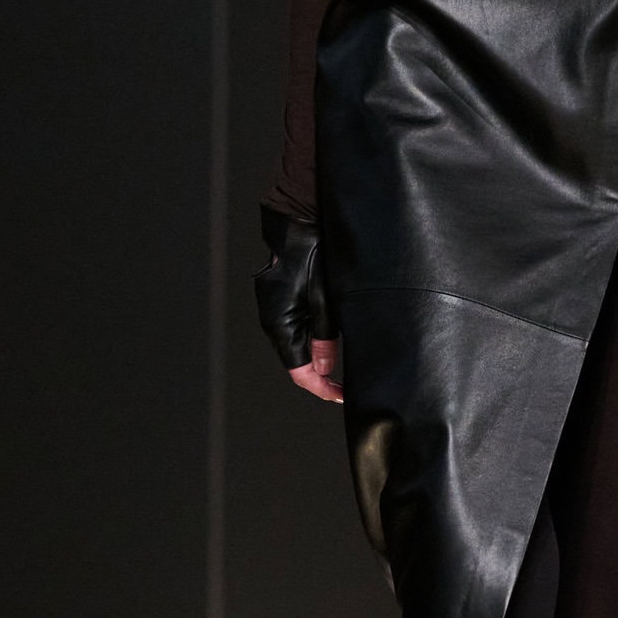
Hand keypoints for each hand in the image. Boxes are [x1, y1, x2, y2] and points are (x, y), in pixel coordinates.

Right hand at [255, 209, 339, 400]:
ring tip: (341, 364)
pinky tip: (328, 338)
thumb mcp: (326, 298)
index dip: (321, 388)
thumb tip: (323, 369)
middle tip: (346, 383)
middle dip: (320, 375)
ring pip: (296, 345)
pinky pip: (294, 328)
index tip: (341, 395)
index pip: (299, 371)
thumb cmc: (312, 254)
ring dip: (316, 357)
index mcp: (280, 323)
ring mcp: (273, 308)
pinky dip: (310, 338)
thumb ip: (324, 337)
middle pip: (296, 361)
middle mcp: (271, 320)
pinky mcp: (278, 299)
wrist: (298, 222)